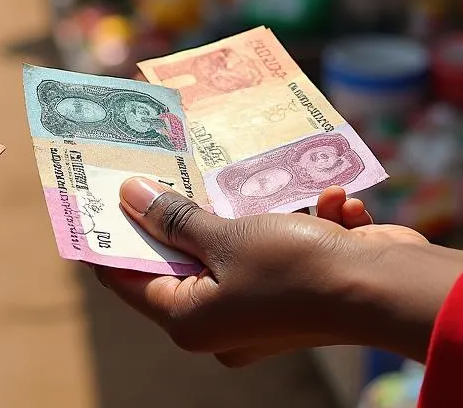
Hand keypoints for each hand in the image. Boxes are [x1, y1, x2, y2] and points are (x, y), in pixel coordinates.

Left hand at [95, 177, 460, 366]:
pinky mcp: (296, 286)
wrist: (388, 289)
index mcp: (191, 321)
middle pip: (178, 256)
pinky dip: (298, 217)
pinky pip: (281, 243)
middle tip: (152, 159)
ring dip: (240, 207)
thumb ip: (175, 217)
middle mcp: (221, 322)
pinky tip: (326, 200)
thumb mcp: (224, 237)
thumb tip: (127, 195)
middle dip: (172, 207)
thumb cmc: (295, 267)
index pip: (127, 278)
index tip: (94, 192)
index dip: (109, 235)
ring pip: (230, 242)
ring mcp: (259, 306)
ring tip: (232, 164)